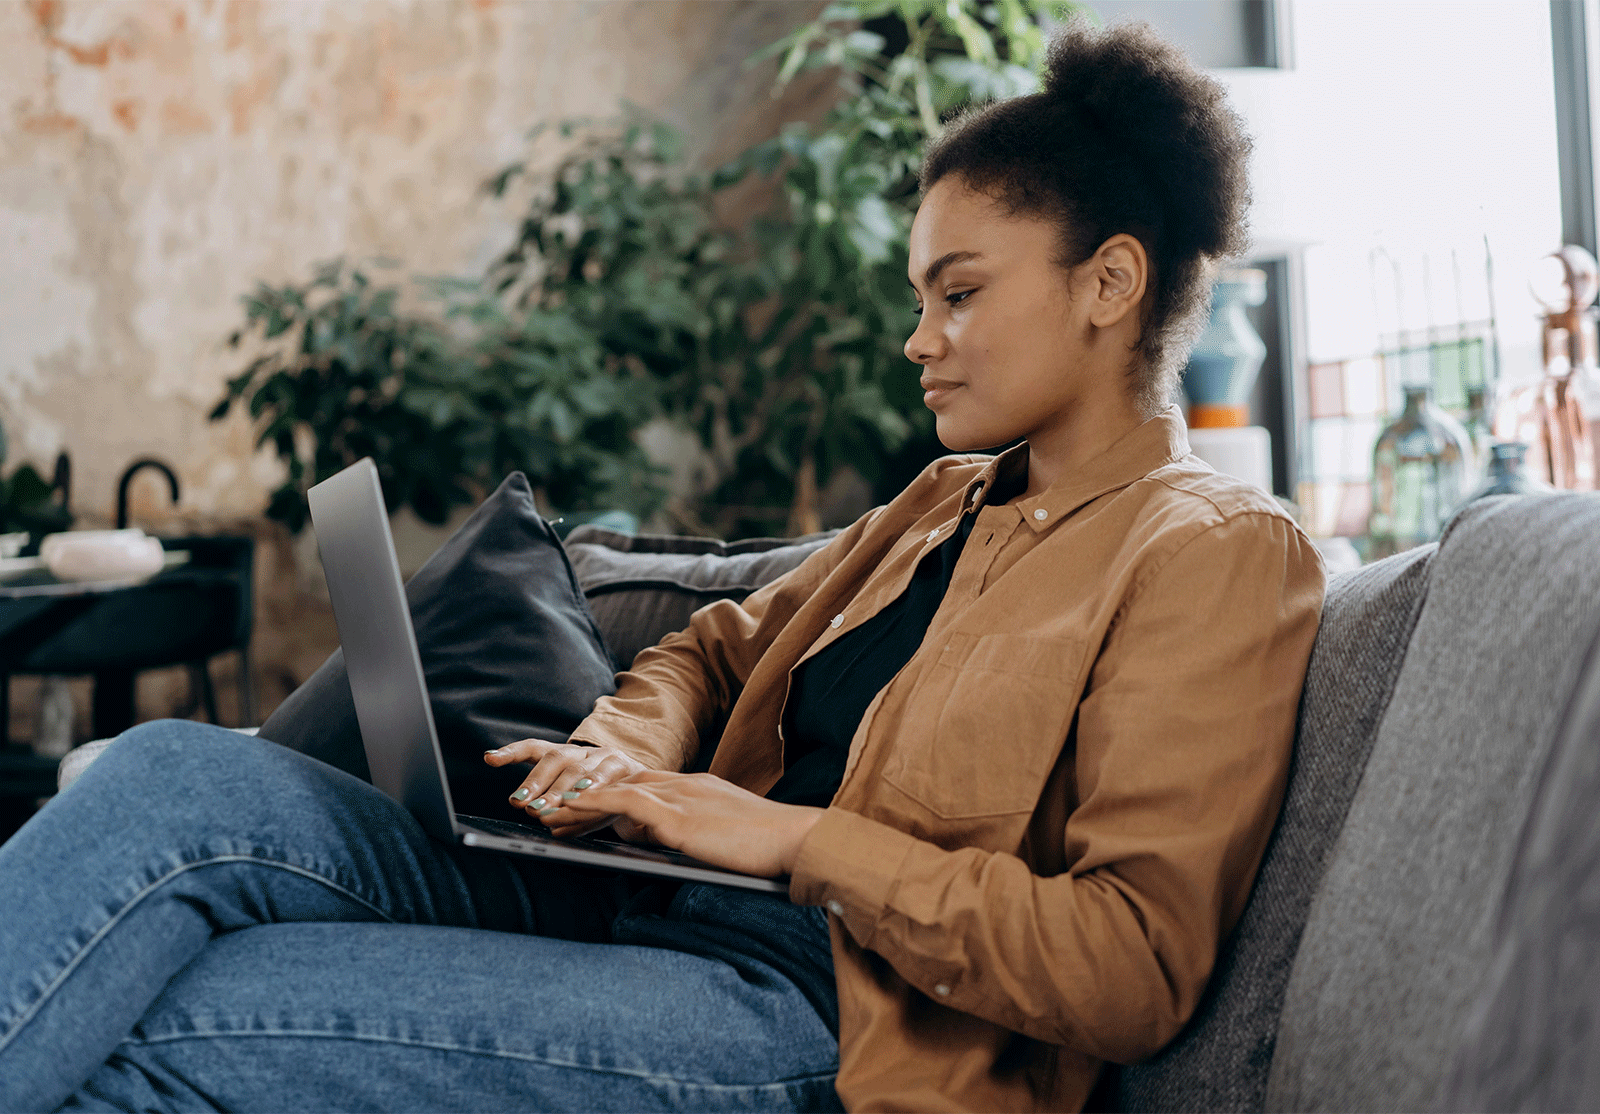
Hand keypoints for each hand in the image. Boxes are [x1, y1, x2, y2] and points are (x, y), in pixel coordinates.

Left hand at [483, 739, 648, 836]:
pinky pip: (607, 778)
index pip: (533, 748)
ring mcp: (604, 756)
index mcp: (565, 756)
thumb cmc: (603, 795)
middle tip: (524, 804)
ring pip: (579, 769)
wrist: (647, 787)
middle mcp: (582, 752)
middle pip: (555, 759)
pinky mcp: (625, 765)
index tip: (489, 759)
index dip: (511, 752)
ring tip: (548, 809)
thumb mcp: (576, 803)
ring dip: (562, 791)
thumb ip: (561, 813)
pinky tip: (584, 802)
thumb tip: (550, 830)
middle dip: (537, 782)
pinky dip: (594, 791)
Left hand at [553, 770, 823, 877]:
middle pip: (624, 787)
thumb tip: (675, 846)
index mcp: (700, 790)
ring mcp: (681, 796)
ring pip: (616, 792)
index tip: (587, 814)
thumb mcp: (728, 839)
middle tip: (555, 816)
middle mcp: (686, 785)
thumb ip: (699, 837)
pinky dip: (592, 804)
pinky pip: (623, 802)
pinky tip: (570, 811)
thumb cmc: (772, 849)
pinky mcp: (677, 815)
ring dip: (580, 804)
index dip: (611, 800)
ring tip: (550, 818)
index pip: (645, 790)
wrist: (796, 839)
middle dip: (587, 801)